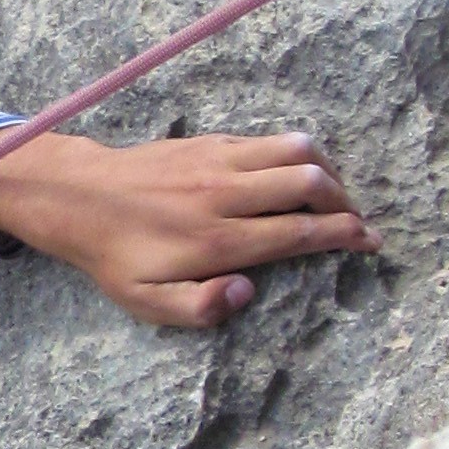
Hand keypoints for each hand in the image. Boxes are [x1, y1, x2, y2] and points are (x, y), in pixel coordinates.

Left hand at [0, 128, 376, 330]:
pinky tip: (296, 177)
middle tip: (354, 223)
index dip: (344, 236)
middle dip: (345, 203)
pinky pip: (268, 140)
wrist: (77, 196)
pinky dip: (296, 155)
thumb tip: (247, 292)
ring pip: (295, 150)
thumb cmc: (115, 256)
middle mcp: (223, 194)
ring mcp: (218, 160)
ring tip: (332, 197)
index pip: (298, 232)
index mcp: (215, 239)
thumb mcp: (146, 302)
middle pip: (309, 183)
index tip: (370, 242)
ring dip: (327, 171)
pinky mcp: (210, 141)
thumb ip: (200, 308)